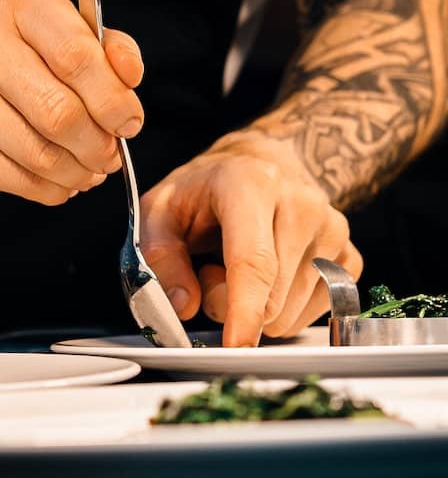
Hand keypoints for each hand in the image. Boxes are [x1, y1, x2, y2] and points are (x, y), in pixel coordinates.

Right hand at [0, 0, 144, 203]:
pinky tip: (58, 181)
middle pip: (57, 109)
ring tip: (88, 170)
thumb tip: (129, 75)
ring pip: (38, 151)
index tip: (129, 123)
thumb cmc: (32, 60)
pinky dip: (48, 189)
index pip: (75, 54)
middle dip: (97, 143)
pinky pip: (13, 177)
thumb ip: (111, 50)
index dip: (113, 99)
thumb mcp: (76, 38)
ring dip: (76, 171)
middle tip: (110, 156)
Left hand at [139, 130, 361, 345]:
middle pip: (270, 296)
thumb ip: (161, 257)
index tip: (237, 345)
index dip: (244, 309)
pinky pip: (314, 315)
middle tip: (211, 269)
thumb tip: (183, 306)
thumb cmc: (205, 190)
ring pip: (291, 313)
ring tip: (240, 265)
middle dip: (229, 303)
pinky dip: (284, 309)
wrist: (258, 164)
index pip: (254, 260)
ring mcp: (333, 229)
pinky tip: (270, 275)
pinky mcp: (350, 256)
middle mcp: (302, 203)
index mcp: (251, 184)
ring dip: (257, 306)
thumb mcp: (160, 210)